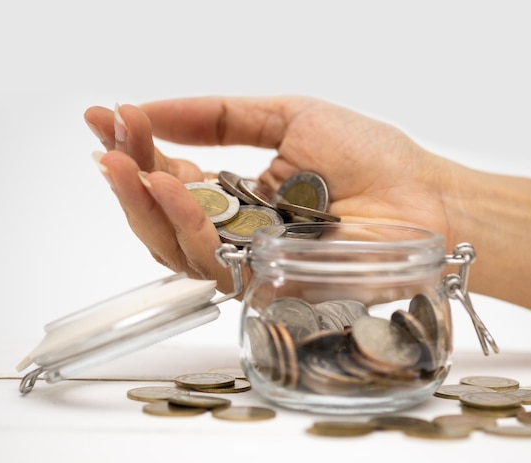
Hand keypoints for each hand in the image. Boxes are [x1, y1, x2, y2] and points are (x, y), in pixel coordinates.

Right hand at [84, 96, 457, 292]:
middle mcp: (237, 232)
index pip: (173, 177)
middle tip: (107, 143)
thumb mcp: (289, 117)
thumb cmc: (370, 157)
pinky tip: (172, 190)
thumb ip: (221, 116)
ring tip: (130, 165)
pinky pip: (215, 266)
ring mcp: (250, 262)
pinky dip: (189, 228)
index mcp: (238, 193)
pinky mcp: (268, 286)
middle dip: (129, 180)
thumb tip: (153, 107)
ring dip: (147, 205)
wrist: (423, 197)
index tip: (106, 116)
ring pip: (177, 248)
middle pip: (163, 219)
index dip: (138, 149)